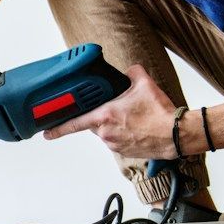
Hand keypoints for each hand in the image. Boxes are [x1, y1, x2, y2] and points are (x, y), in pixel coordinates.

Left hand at [42, 64, 179, 158]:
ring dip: (115, 124)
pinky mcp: (124, 152)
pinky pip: (117, 140)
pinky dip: (124, 133)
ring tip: (135, 118)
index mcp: (104, 116)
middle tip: (120, 109)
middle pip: (93, 123)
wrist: (176, 134)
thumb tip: (129, 71)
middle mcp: (106, 133)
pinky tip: (138, 127)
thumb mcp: (144, 84)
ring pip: (106, 132)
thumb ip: (132, 73)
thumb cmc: (160, 113)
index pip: (74, 123)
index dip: (57, 128)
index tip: (47, 132)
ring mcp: (114, 144)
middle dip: (102, 115)